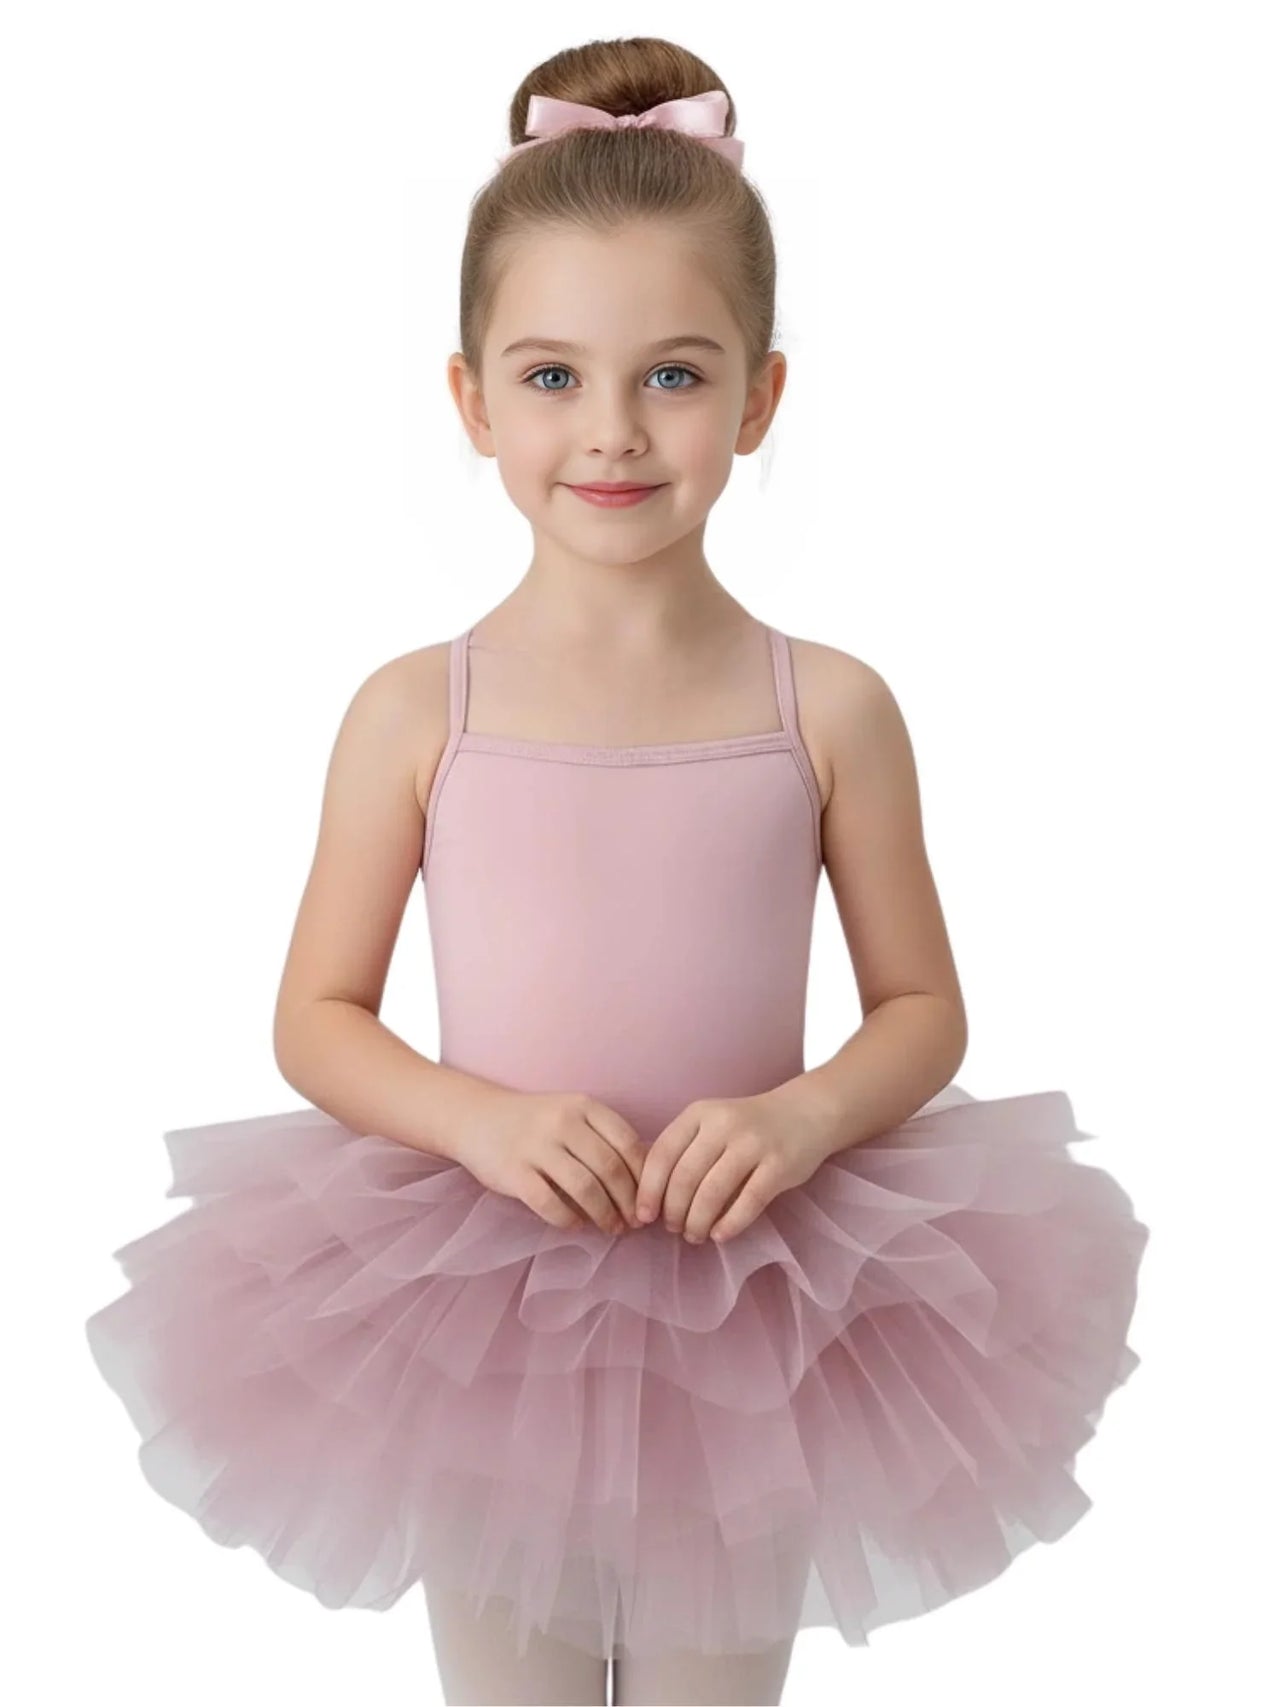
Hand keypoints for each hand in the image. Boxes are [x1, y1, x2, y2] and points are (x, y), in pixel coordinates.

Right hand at [451, 1088, 646, 1234]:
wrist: (476, 1117)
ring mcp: (536, 1146)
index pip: (628, 1143)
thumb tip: (645, 1179)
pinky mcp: (513, 1172)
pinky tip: (577, 1226)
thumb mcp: (572, 1114)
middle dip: (628, 1201)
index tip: (650, 1199)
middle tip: (635, 1223)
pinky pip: (550, 1204)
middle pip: (610, 1168)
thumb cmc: (535, 1122)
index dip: (644, 1176)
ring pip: (585, 1188)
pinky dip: (569, 1220)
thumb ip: (603, 1137)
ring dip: (604, 1215)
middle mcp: (562, 1122)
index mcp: (583, 1106)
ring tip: (612, 1229)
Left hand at [634, 1088, 837, 1243]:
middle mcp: (723, 1124)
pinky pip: (748, 1202)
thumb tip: (651, 1198)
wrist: (807, 1112)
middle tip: (673, 1229)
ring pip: (713, 1193)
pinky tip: (720, 1236)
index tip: (644, 1216)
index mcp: (699, 1113)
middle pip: (684, 1178)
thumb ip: (685, 1150)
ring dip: (697, 1222)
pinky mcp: (779, 1166)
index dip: (649, 1190)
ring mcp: (753, 1144)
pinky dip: (729, 1224)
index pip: (662, 1154)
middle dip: (673, 1211)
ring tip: (695, 1236)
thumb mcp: (712, 1123)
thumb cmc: (749, 1126)